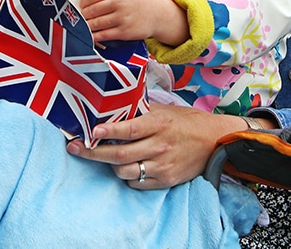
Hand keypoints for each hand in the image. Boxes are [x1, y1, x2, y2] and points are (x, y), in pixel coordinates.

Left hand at [65, 103, 248, 188]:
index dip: (107, 131)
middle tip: (74, 148)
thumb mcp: (166, 110)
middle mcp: (159, 145)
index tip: (90, 131)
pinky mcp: (165, 179)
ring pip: (124, 171)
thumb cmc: (188, 122)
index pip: (128, 129)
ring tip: (101, 156)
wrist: (215, 141)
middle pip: (119, 154)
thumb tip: (114, 107)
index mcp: (159, 123)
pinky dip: (126, 176)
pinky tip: (124, 167)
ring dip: (109, 165)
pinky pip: (136, 183)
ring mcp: (162, 164)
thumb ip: (142, 110)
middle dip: (93, 153)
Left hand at [80, 0, 187, 45]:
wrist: (158, 13)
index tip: (80, 6)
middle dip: (82, 15)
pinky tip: (91, 36)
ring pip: (96, 23)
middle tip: (79, 17)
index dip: (83, 2)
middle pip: (92, 10)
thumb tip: (87, 1)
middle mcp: (119, 3)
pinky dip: (94, 36)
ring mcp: (122, 18)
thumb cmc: (140, 2)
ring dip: (86, 26)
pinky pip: (103, 35)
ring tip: (82, 27)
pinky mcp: (124, 32)